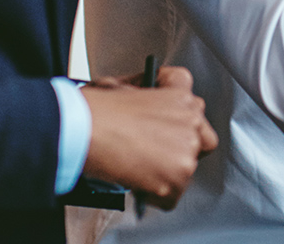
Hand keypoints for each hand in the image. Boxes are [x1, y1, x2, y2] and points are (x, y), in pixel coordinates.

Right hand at [80, 65, 217, 209]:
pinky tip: (137, 185)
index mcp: (180, 93)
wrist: (82, 129)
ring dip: (166, 172)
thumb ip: (143, 95)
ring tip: (139, 170)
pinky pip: (173, 195)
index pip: (194, 102)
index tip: (163, 123)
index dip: (176, 115)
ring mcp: (186, 148)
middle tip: (156, 153)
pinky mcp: (177, 175)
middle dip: (180, 147)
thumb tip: (142, 108)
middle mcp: (190, 119)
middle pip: (201, 138)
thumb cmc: (95, 109)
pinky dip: (155, 197)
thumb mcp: (121, 85)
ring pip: (187, 168)